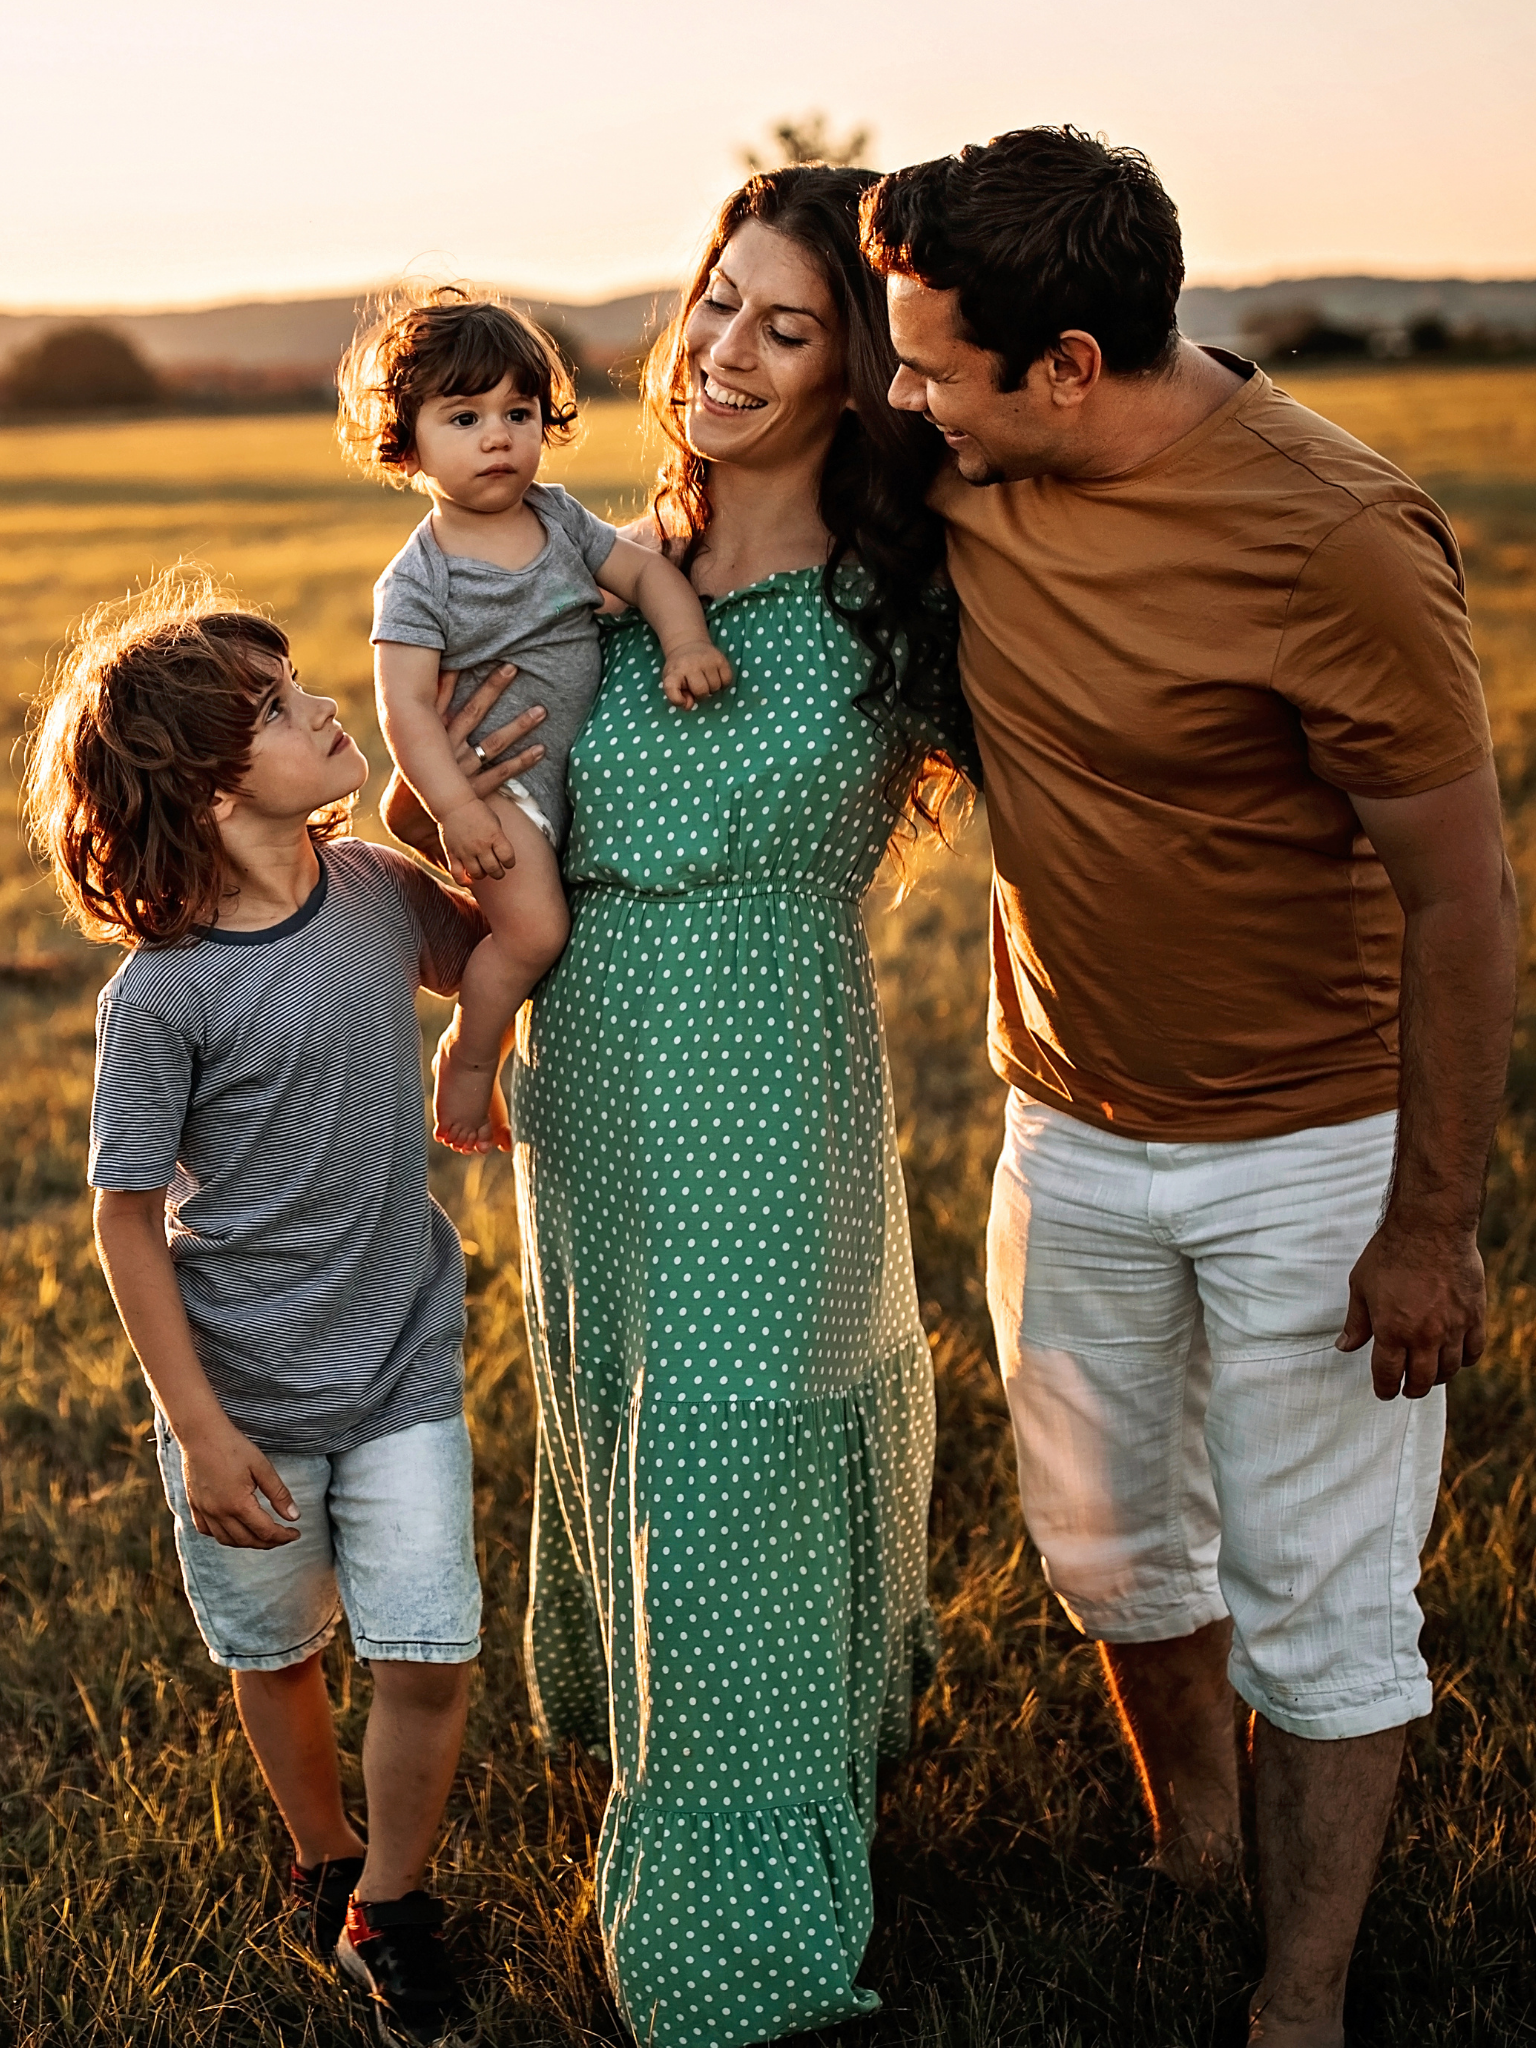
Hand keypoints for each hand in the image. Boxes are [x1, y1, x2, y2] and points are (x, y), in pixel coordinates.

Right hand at [180, 1421, 301, 1548]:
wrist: (201, 1434)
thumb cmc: (233, 1446)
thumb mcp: (262, 1467)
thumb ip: (279, 1494)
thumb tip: (294, 1517)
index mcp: (238, 1504)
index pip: (265, 1531)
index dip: (283, 1536)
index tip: (295, 1533)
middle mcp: (219, 1512)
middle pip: (247, 1540)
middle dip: (268, 1542)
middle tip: (283, 1536)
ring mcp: (204, 1510)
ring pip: (226, 1540)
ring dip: (246, 1542)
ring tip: (262, 1536)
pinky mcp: (194, 1505)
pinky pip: (206, 1530)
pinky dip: (222, 1535)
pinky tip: (233, 1529)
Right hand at [381, 664, 546, 855]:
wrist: (409, 818)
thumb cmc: (414, 775)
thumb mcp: (412, 745)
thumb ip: (424, 719)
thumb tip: (429, 685)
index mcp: (432, 735)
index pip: (443, 699)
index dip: (453, 677)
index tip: (468, 654)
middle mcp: (448, 748)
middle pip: (473, 712)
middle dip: (492, 688)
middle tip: (512, 667)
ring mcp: (462, 768)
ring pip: (494, 742)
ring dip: (519, 725)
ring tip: (542, 710)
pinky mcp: (475, 789)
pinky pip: (502, 774)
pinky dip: (522, 762)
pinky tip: (541, 750)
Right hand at [440, 795, 516, 883]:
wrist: (455, 805)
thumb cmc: (477, 812)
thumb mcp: (495, 822)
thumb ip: (500, 840)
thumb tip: (504, 857)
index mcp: (494, 836)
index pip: (508, 858)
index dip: (510, 863)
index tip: (508, 862)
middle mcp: (481, 845)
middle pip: (494, 870)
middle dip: (498, 873)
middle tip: (497, 870)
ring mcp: (466, 851)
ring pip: (477, 874)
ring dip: (483, 875)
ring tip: (483, 870)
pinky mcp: (453, 854)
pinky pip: (458, 875)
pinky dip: (464, 881)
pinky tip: (469, 878)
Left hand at [661, 638, 732, 710]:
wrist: (688, 645)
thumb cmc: (680, 670)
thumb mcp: (671, 683)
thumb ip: (676, 697)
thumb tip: (689, 706)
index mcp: (674, 672)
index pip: (672, 688)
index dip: (677, 700)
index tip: (682, 701)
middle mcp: (690, 665)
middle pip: (702, 692)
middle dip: (701, 694)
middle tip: (697, 686)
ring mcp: (706, 660)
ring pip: (716, 687)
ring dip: (712, 688)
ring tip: (705, 679)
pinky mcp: (720, 658)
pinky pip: (727, 680)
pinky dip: (723, 683)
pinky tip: (715, 676)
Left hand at [1335, 1213, 1486, 1399]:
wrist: (1430, 1229)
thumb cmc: (1391, 1254)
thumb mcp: (1361, 1287)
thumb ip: (1356, 1322)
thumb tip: (1344, 1346)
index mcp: (1391, 1330)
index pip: (1388, 1375)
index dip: (1384, 1388)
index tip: (1384, 1391)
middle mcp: (1423, 1336)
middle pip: (1420, 1380)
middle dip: (1410, 1389)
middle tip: (1405, 1388)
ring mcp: (1452, 1328)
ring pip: (1448, 1371)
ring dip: (1436, 1378)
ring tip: (1428, 1374)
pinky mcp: (1474, 1316)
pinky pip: (1473, 1352)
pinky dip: (1464, 1361)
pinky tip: (1455, 1358)